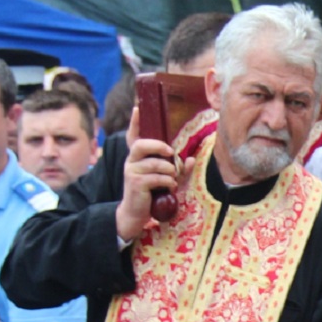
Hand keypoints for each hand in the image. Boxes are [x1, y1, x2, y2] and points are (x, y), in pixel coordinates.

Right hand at [115, 105, 179, 243]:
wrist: (136, 213)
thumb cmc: (152, 193)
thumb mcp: (165, 178)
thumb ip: (177, 169)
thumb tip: (190, 158)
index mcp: (137, 157)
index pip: (133, 136)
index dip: (135, 123)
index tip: (137, 109)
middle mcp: (131, 161)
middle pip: (141, 145)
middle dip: (158, 146)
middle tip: (170, 152)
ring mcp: (131, 172)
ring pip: (154, 164)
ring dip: (169, 171)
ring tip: (172, 179)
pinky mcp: (135, 184)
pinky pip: (156, 178)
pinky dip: (167, 182)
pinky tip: (168, 188)